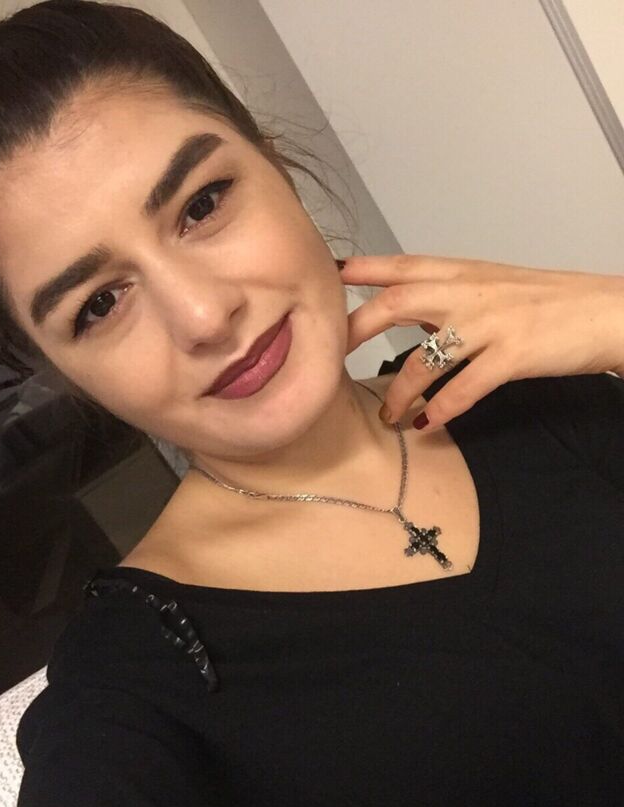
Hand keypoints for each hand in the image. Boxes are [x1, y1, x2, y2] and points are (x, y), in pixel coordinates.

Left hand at [338, 254, 623, 432]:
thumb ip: (450, 295)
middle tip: (328, 359)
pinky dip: (442, 410)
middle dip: (356, 331)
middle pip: (396, 303)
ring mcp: (491, 323)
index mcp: (463, 272)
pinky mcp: (514, 355)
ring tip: (389, 415)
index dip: (361, 269)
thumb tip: (409, 312)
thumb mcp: (494, 285)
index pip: (401, 264)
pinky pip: (465, 388)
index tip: (327, 276)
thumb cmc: (550, 301)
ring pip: (426, 358)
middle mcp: (470, 292)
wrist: (607, 311)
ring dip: (400, 391)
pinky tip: (427, 425)